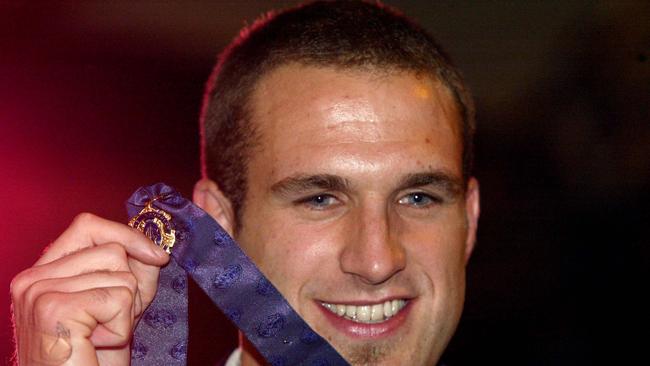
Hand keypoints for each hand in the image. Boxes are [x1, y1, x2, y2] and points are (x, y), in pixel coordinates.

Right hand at [10, 213, 169, 364]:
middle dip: (130, 288)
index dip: (127, 235)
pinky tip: (97, 344)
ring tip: (100, 335)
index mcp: (41, 273)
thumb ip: (132, 270)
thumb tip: (154, 250)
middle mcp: (32, 279)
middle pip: (111, 250)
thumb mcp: (118, 305)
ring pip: (121, 275)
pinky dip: (121, 327)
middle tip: (110, 322)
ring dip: (125, 312)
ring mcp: (38, 291)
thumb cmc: (94, 357)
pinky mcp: (53, 309)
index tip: (156, 256)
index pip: (87, 226)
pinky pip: (118, 298)